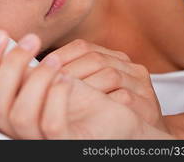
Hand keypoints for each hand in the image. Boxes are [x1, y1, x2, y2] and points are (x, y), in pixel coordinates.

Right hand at [0, 31, 173, 138]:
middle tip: (33, 39)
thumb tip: (4, 43)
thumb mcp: (40, 84)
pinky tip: (67, 78)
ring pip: (20, 116)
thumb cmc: (73, 100)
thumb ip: (21, 73)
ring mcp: (38, 143)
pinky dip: (57, 96)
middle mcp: (14, 134)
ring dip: (37, 79)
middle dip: (10, 65)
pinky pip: (51, 125)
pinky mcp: (65, 146)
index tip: (1, 34)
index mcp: (3, 116)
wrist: (110, 125)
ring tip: (54, 59)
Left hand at [38, 39, 167, 132]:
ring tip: (65, 96)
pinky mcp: (148, 105)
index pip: (83, 46)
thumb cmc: (111, 112)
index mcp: (115, 58)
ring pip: (110, 75)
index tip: (41, 67)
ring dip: (85, 86)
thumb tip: (35, 68)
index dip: (60, 55)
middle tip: (48, 84)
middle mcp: (130, 67)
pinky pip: (124, 97)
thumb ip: (73, 74)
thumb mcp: (94, 88)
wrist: (144, 138)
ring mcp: (141, 85)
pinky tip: (87, 108)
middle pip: (95, 58)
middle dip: (68, 71)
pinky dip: (103, 100)